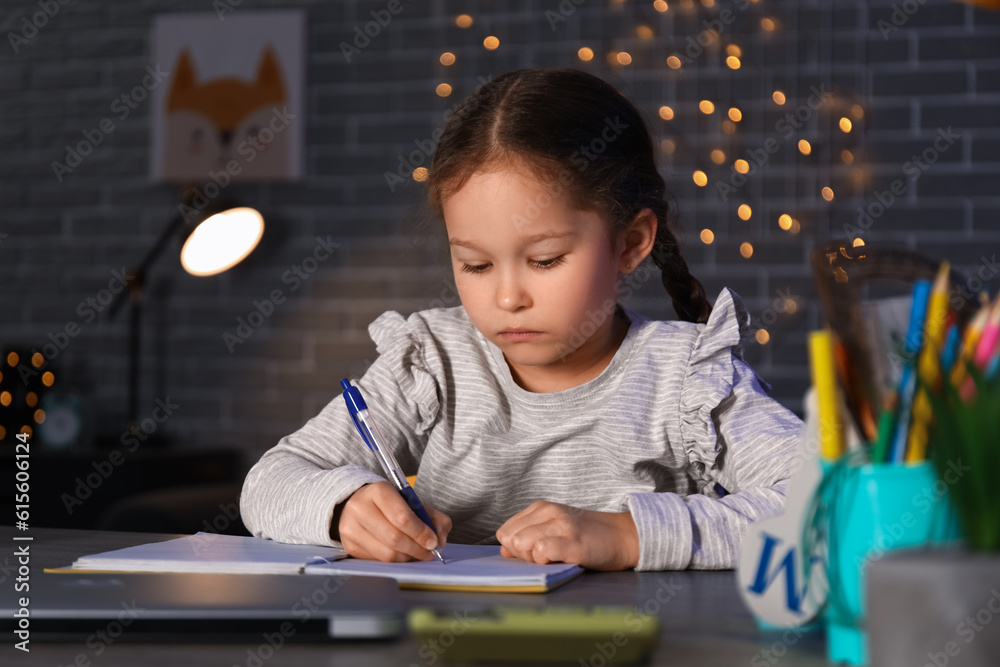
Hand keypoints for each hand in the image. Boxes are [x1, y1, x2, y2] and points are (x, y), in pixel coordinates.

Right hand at [335, 482, 450, 561]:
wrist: (357, 503)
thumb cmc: (389, 503)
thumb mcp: (412, 501)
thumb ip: (433, 517)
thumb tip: (440, 539)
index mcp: (379, 491)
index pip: (402, 517)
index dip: (421, 533)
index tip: (433, 542)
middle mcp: (360, 508)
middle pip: (394, 538)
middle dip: (417, 549)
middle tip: (429, 552)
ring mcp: (351, 528)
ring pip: (386, 553)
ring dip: (407, 557)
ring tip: (416, 553)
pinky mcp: (350, 545)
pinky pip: (378, 560)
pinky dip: (395, 560)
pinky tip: (401, 553)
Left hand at [495, 501, 638, 570]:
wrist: (624, 537)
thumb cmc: (588, 537)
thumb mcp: (554, 530)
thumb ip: (528, 536)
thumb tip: (504, 549)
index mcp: (541, 507)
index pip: (505, 531)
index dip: (515, 547)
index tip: (534, 552)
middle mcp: (549, 512)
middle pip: (510, 538)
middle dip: (522, 554)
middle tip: (545, 557)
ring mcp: (561, 526)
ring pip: (522, 544)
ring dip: (534, 559)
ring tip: (554, 558)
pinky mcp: (573, 543)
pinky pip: (541, 551)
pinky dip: (545, 561)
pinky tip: (561, 560)